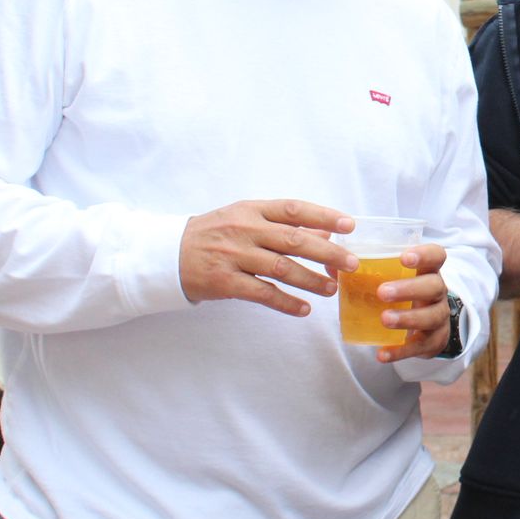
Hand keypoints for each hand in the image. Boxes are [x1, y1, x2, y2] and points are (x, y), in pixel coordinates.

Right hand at [179, 200, 355, 316]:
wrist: (167, 253)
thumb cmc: (216, 234)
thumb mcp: (246, 219)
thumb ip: (283, 226)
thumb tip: (325, 233)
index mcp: (252, 210)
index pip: (294, 209)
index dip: (324, 216)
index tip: (349, 224)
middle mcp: (244, 230)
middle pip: (294, 240)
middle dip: (327, 252)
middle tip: (351, 263)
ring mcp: (233, 256)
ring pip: (281, 268)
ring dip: (311, 280)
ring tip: (331, 289)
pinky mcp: (224, 282)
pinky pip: (262, 293)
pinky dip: (286, 302)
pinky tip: (304, 309)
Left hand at [370, 243, 455, 363]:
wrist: (428, 327)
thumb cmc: (405, 295)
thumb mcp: (393, 280)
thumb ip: (364, 271)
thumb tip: (332, 266)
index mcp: (427, 271)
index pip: (436, 255)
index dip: (424, 254)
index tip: (403, 258)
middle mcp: (438, 292)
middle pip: (434, 286)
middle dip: (409, 288)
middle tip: (382, 292)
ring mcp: (439, 317)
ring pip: (431, 316)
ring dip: (407, 318)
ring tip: (384, 319)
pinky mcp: (434, 341)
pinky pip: (420, 347)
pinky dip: (401, 351)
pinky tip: (382, 354)